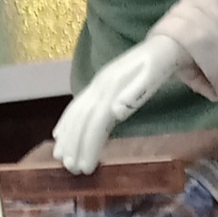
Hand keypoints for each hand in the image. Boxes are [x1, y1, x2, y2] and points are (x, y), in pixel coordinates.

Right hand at [53, 33, 187, 174]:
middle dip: (74, 145)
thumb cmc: (158, 65)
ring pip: (75, 113)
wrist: (159, 46)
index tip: (86, 168)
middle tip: (71, 170)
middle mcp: (98, 87)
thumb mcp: (152, 76)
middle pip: (81, 119)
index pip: (95, 122)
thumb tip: (116, 111)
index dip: (88, 145)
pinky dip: (65, 122)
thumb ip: (134, 93)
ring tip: (60, 159)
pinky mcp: (97, 87)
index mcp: (111, 88)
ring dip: (66, 137)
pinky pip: (76, 106)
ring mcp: (95, 86)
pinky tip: (58, 136)